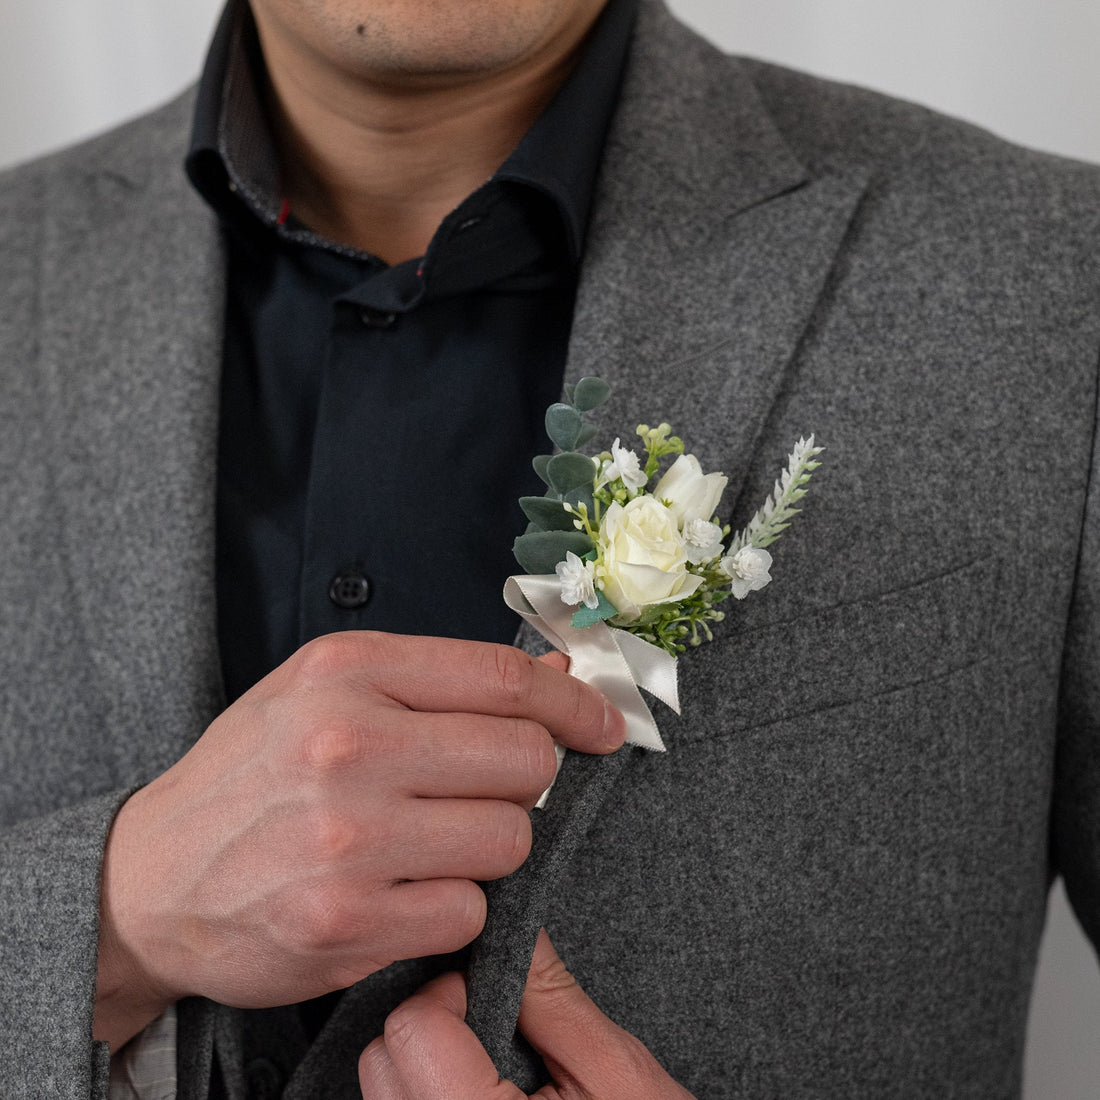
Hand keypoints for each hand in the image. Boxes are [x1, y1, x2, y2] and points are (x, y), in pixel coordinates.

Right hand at [93, 633, 621, 1048]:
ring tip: (428, 843)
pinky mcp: (346, 922)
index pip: (506, 679)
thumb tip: (556, 674)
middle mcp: (348, 743)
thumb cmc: (251, 775)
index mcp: (347, 670)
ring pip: (509, 841)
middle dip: (522, 781)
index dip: (574, 703)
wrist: (149, 878)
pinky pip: (469, 912)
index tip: (601, 724)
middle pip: (525, 760)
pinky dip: (450, 907)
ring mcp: (347, 837)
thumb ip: (436, 678)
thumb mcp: (324, 689)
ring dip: (486, 849)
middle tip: (482, 791)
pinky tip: (400, 893)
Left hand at [358, 930, 694, 1098]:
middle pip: (383, 1061)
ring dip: (426, 1067)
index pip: (414, 1029)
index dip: (454, 992)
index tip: (497, 996)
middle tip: (499, 1034)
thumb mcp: (618, 1075)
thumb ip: (554, 1000)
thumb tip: (519, 932)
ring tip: (494, 1077)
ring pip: (382, 1094)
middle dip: (434, 1027)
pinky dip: (429, 1098)